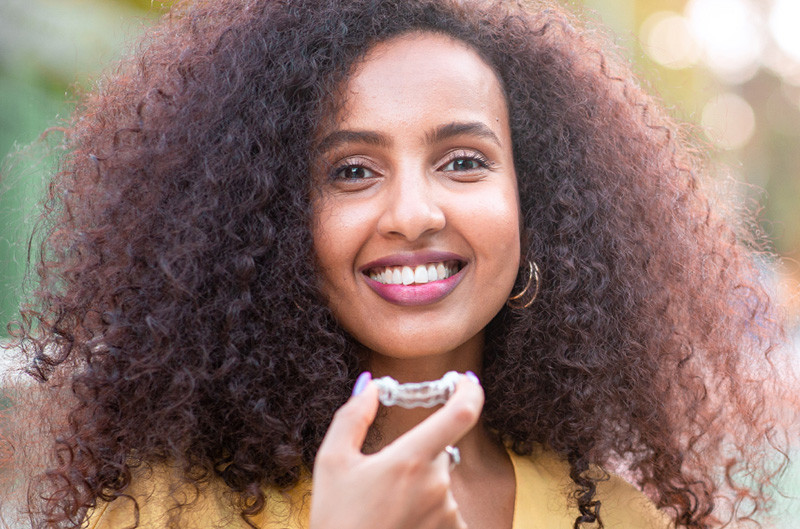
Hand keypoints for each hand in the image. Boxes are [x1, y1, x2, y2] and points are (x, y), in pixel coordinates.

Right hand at [309, 373, 483, 528]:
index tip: (467, 380)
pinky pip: (447, 512)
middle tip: (383, 481)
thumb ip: (353, 416)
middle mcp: (436, 485)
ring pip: (440, 483)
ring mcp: (447, 514)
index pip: (462, 413)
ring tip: (385, 511)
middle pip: (439, 452)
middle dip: (416, 457)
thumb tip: (371, 383)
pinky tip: (400, 524)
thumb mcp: (332, 462)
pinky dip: (428, 513)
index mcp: (410, 459)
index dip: (471, 390)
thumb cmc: (336, 519)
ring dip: (420, 488)